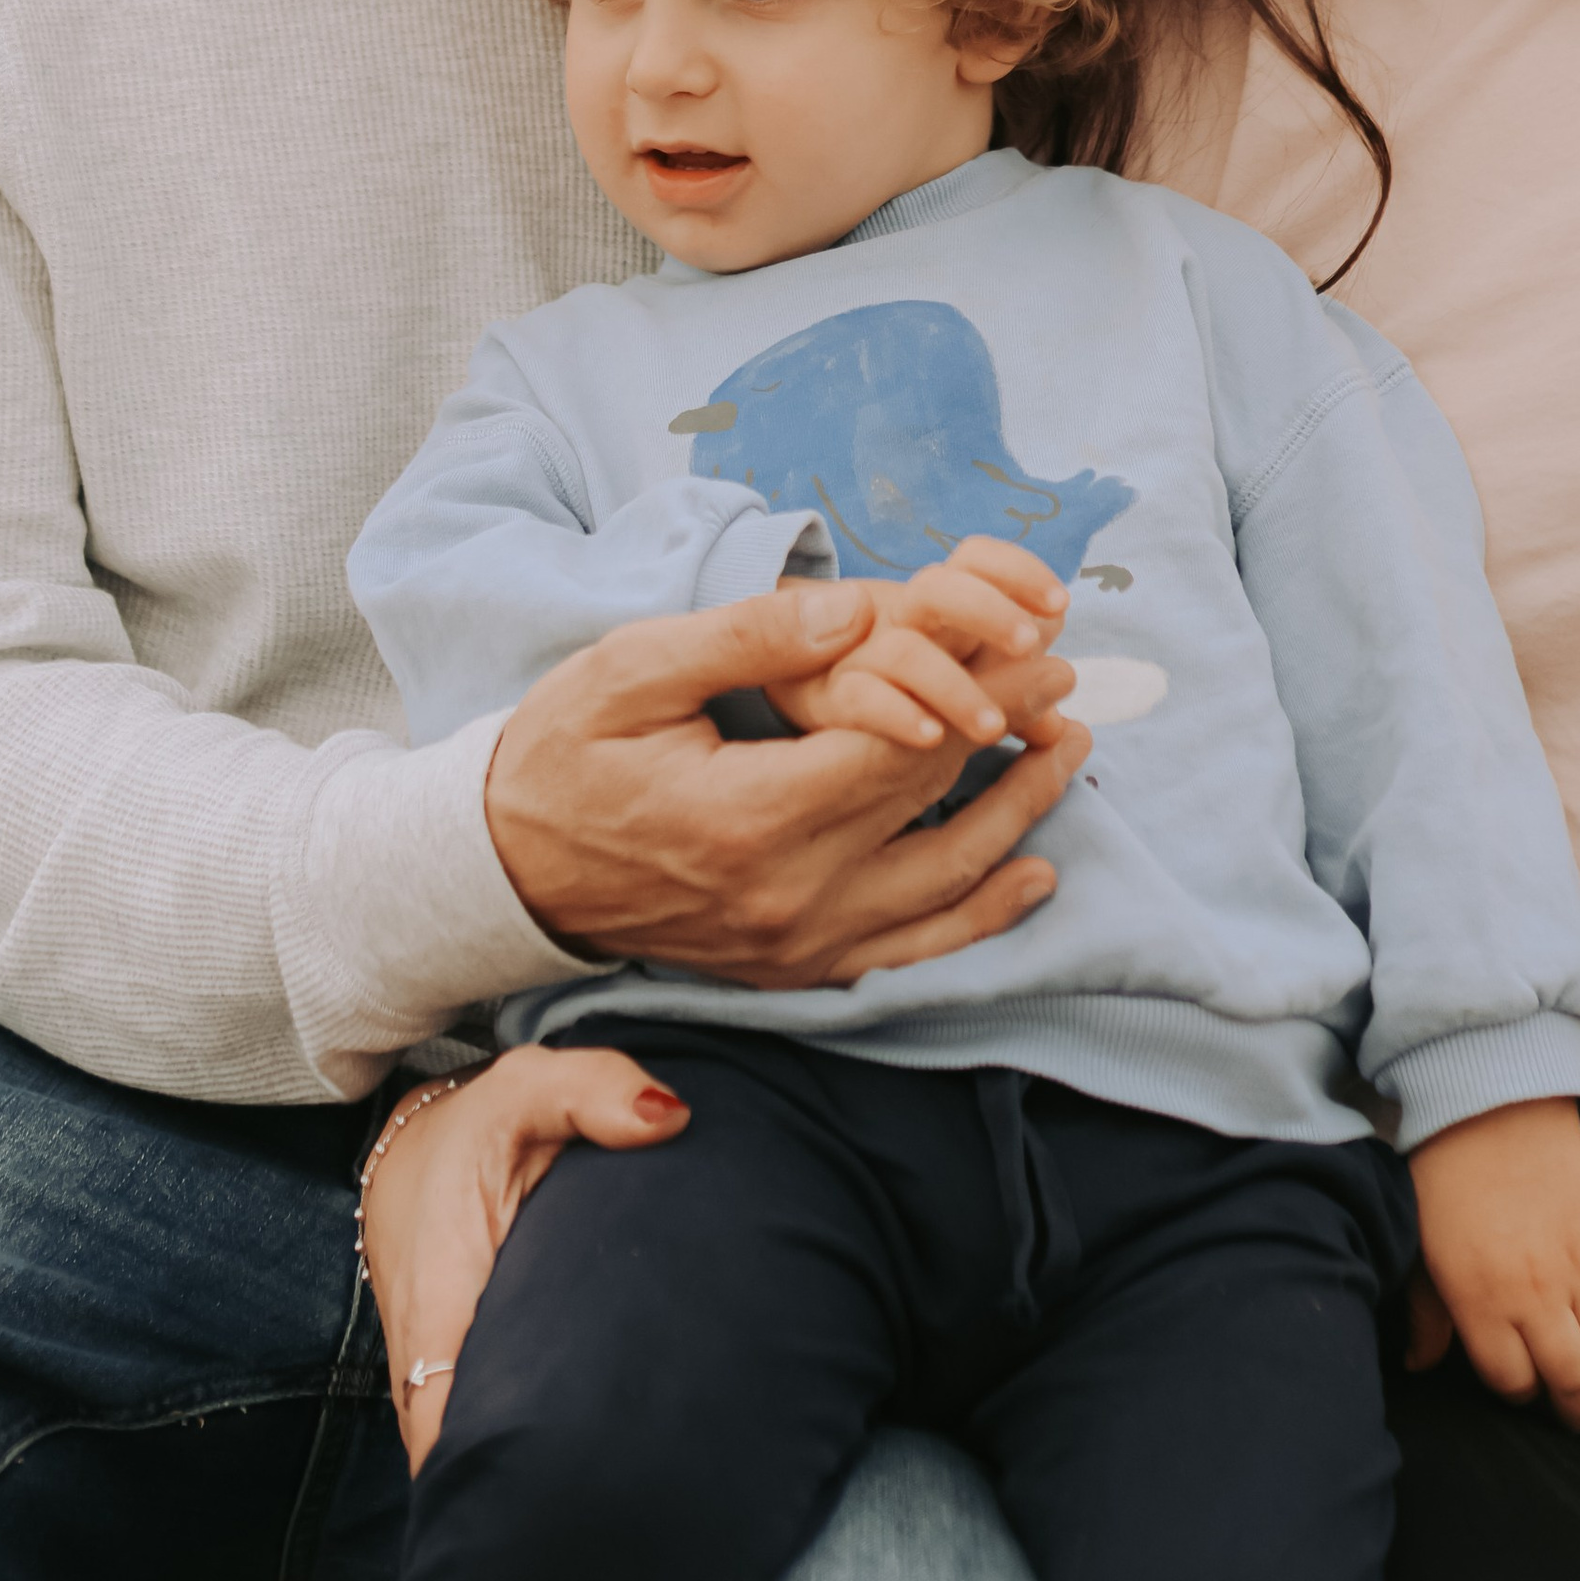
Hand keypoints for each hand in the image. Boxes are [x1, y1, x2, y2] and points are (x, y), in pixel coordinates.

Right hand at [357, 1048, 689, 1474]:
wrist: (410, 1144)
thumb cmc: (472, 1126)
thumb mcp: (527, 1090)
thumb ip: (594, 1092)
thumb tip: (670, 1119)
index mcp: (440, 1310)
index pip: (458, 1436)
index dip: (508, 1479)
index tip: (581, 1491)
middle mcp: (427, 1364)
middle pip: (471, 1466)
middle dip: (535, 1494)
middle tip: (630, 1500)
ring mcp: (437, 1379)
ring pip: (475, 1455)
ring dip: (531, 1471)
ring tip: (623, 1486)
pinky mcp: (454, 1376)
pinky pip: (481, 1431)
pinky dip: (524, 1444)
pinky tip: (591, 1450)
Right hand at [484, 577, 1092, 989]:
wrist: (505, 870)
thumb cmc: (562, 754)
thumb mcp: (633, 671)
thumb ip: (749, 639)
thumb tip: (856, 609)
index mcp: (750, 816)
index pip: (903, 745)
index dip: (983, 689)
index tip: (1038, 640)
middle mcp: (787, 897)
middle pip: (932, 806)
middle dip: (1012, 733)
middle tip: (1074, 676)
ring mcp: (794, 946)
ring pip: (943, 888)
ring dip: (1018, 818)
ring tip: (1070, 753)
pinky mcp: (793, 970)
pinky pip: (910, 952)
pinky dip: (980, 917)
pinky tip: (1030, 874)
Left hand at [1406, 1098, 1579, 1431]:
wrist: (1490, 1107)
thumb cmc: (1444, 1181)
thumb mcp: (1419, 1251)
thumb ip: (1426, 1317)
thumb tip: (1418, 1366)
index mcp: (1481, 1302)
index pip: (1512, 1382)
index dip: (1516, 1395)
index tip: (1516, 1390)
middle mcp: (1536, 1295)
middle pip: (1570, 1380)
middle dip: (1571, 1409)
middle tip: (1567, 1416)